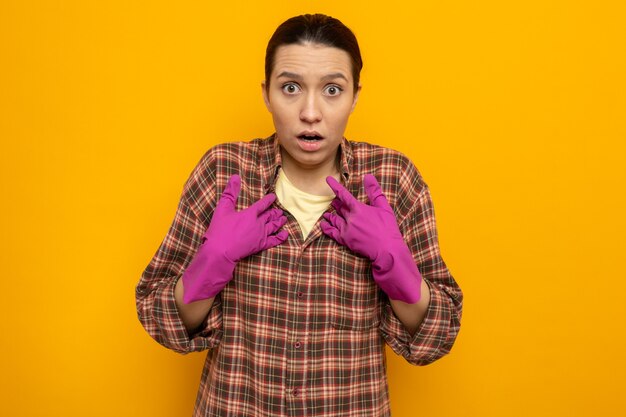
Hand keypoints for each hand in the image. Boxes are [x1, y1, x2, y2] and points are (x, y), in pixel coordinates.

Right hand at [182, 175, 287, 302]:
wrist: (220, 252)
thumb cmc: (220, 230)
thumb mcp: (223, 209)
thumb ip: (230, 192)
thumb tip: (235, 176)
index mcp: (250, 213)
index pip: (262, 204)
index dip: (268, 200)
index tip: (273, 197)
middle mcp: (258, 223)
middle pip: (269, 216)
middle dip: (275, 212)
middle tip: (280, 210)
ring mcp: (261, 235)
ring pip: (273, 226)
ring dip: (279, 222)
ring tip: (284, 219)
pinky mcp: (260, 246)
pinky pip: (274, 240)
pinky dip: (281, 237)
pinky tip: (285, 234)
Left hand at [321, 174, 421, 302]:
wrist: (387, 250)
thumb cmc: (388, 228)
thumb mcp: (384, 207)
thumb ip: (374, 191)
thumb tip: (368, 176)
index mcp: (359, 209)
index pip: (344, 194)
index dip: (335, 186)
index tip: (327, 179)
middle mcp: (350, 218)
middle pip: (340, 208)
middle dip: (336, 204)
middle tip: (333, 201)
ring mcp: (346, 230)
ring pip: (334, 219)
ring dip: (330, 215)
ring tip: (327, 213)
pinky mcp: (345, 240)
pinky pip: (332, 232)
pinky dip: (326, 228)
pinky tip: (323, 225)